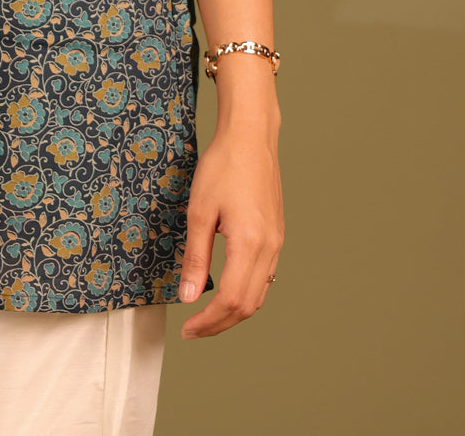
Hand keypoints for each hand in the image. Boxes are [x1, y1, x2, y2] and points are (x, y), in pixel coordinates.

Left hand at [177, 116, 283, 337]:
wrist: (251, 136)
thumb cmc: (223, 166)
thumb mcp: (199, 211)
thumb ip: (195, 257)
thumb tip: (188, 296)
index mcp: (250, 244)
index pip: (231, 300)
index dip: (208, 321)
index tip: (187, 329)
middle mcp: (270, 248)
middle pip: (249, 305)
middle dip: (220, 323)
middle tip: (193, 329)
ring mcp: (277, 242)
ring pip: (260, 294)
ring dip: (234, 311)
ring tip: (206, 314)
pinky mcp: (276, 234)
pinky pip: (264, 276)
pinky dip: (246, 292)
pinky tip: (226, 287)